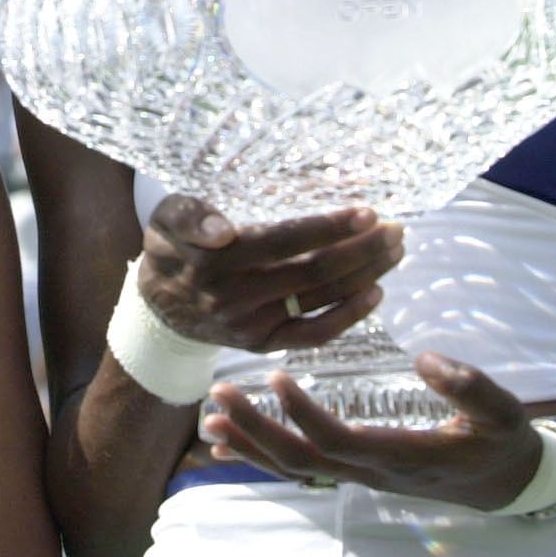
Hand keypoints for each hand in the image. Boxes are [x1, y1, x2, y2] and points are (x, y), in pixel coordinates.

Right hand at [140, 195, 403, 353]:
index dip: (328, 228)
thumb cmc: (171, 246)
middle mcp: (236, 295)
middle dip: (361, 249)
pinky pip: (313, 334)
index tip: (368, 212)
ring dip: (365, 275)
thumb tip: (221, 229)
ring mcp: (252, 324)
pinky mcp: (263, 344)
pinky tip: (375, 293)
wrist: (158, 305)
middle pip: (313, 271)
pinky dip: (347, 317)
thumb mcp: (166, 217)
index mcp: (215, 258)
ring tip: (395, 251)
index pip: (284, 240)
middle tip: (396, 229)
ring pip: (319, 299)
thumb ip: (190, 215)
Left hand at [203, 354, 543, 510]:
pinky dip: (260, 456)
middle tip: (220, 394)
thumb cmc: (501, 439)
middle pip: (303, 459)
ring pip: (295, 467)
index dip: (304, 414)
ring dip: (250, 444)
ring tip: (211, 416)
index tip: (276, 376)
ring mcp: (361, 475)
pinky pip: (301, 467)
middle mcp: (373, 472)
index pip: (340, 440)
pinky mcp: (355, 469)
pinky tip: (227, 443)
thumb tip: (426, 358)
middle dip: (257, 430)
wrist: (505, 481)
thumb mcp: (501, 410)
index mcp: (403, 455)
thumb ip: (467, 386)